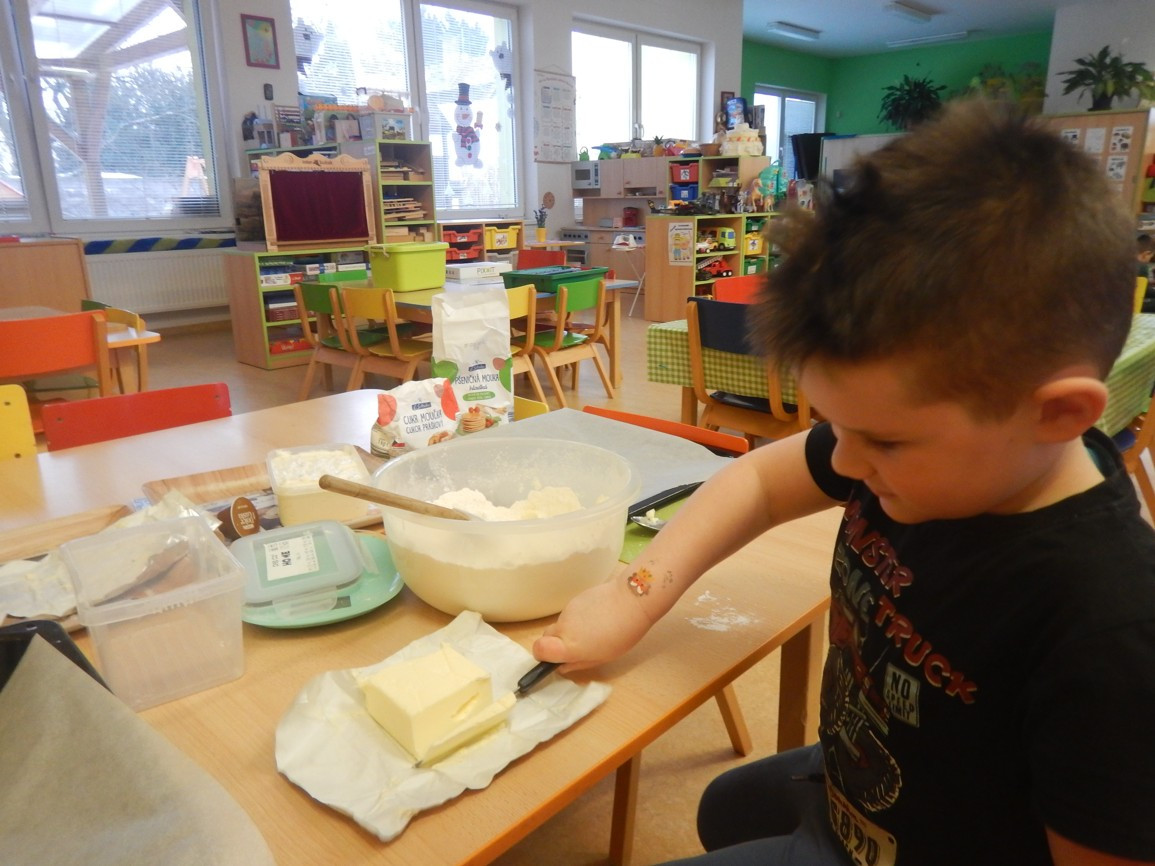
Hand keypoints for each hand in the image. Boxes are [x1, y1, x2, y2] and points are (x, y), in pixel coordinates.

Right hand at [532, 572, 653, 671]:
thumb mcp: (602, 657)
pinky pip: (569, 614)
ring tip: (593, 630)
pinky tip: (596, 618)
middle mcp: (563, 627)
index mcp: (569, 646)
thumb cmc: (622, 634)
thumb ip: (578, 663)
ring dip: (569, 630)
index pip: (538, 649)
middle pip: (546, 636)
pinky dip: (577, 619)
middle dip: (554, 643)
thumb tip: (562, 666)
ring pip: (559, 624)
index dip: (541, 655)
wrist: (631, 599)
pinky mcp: (574, 599)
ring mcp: (567, 611)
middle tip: (575, 646)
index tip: (552, 658)